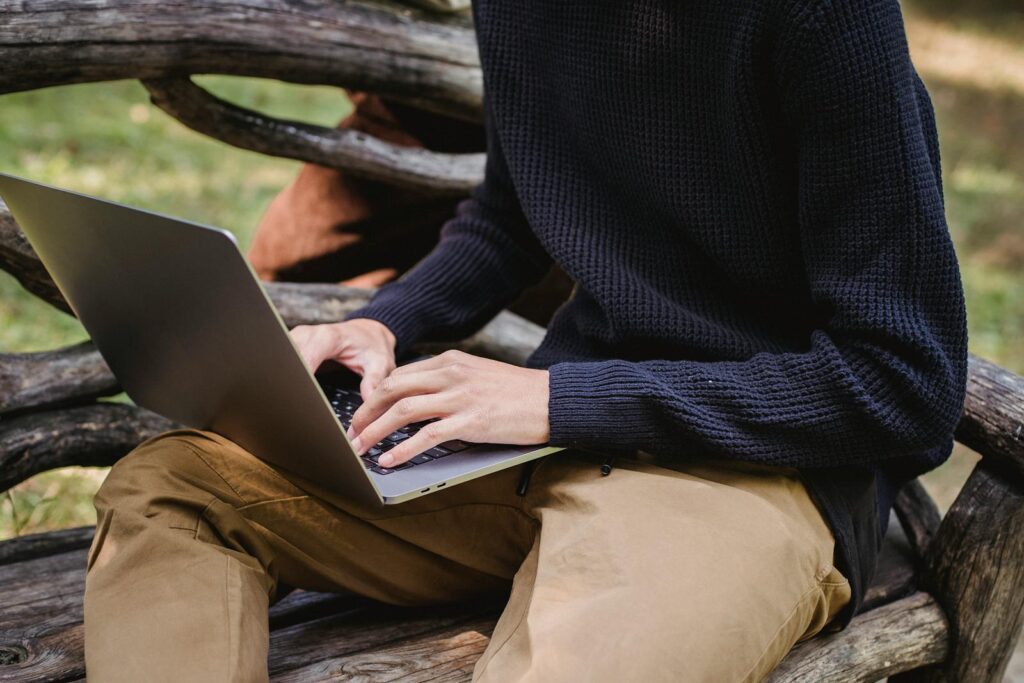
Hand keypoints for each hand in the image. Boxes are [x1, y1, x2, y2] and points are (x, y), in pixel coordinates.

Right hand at [289, 319, 396, 399]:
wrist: (366, 332)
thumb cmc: (371, 346)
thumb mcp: (380, 363)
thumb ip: (374, 382)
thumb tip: (368, 405)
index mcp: (327, 337)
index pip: (304, 358)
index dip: (299, 379)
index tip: (300, 398)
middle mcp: (307, 334)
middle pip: (287, 358)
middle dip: (287, 381)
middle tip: (290, 407)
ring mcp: (296, 338)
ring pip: (280, 358)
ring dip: (282, 378)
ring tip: (286, 400)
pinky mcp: (291, 345)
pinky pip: (282, 359)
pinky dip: (283, 374)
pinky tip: (286, 390)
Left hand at [347, 350, 549, 467]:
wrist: (552, 400)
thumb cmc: (518, 393)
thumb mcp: (478, 375)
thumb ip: (449, 382)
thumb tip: (419, 400)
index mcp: (450, 361)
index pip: (399, 375)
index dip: (375, 396)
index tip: (363, 414)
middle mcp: (451, 374)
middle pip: (393, 388)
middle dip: (365, 412)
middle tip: (351, 432)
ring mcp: (460, 396)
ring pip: (403, 410)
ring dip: (375, 431)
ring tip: (359, 448)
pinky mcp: (471, 421)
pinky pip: (426, 435)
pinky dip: (402, 449)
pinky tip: (389, 460)